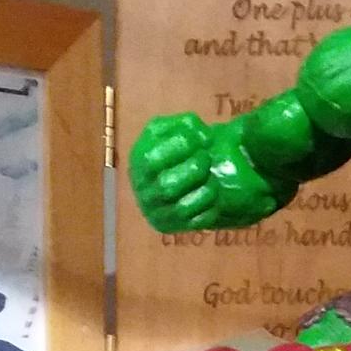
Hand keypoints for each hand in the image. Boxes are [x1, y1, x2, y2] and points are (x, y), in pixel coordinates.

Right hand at [129, 112, 220, 232]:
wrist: (197, 173)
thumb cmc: (183, 147)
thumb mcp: (179, 127)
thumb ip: (189, 124)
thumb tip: (203, 136)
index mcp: (138, 160)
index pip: (151, 159)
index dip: (182, 146)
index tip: (205, 138)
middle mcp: (143, 189)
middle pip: (166, 186)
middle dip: (194, 168)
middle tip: (206, 158)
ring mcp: (156, 211)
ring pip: (181, 207)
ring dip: (204, 187)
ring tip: (210, 175)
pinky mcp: (172, 226)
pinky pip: (196, 221)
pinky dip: (210, 204)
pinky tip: (212, 190)